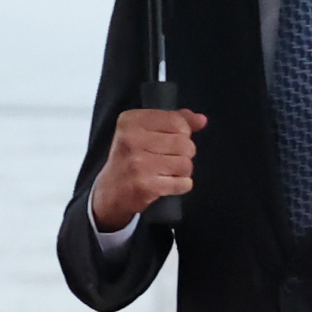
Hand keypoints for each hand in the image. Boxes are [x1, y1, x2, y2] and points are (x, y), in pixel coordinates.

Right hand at [92, 108, 206, 231]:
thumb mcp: (144, 131)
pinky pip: (183, 183)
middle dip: (183, 153)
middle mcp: (131, 139)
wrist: (111, 191)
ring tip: (166, 171)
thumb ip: (174, 121)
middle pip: (184, 143)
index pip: (177, 121)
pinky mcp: (145, 185)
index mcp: (131, 120)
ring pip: (186, 163)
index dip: (183, 132)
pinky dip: (180, 185)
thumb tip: (201, 120)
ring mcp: (137, 163)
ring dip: (182, 171)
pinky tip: (165, 183)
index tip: (171, 140)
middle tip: (166, 159)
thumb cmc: (130, 158)